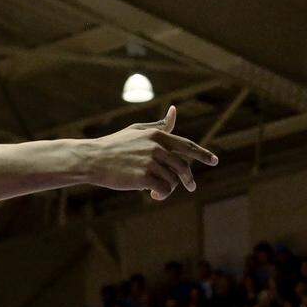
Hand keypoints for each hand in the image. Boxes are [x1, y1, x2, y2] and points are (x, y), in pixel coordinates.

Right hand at [86, 106, 218, 200]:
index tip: (214, 161)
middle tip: (190, 187)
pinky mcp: (144, 177)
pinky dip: (161, 194)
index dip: (203, 154)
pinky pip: (163, 189)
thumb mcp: (136, 131)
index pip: (187, 146)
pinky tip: (153, 195)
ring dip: (167, 188)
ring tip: (156, 191)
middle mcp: (157, 147)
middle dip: (188, 179)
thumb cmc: (113, 145)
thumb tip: (174, 111)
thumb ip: (158, 125)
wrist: (92, 159)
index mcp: (157, 135)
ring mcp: (151, 162)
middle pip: (183, 167)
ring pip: (172, 180)